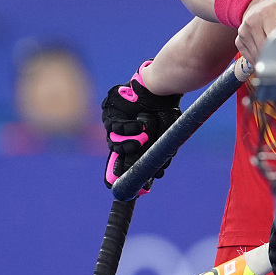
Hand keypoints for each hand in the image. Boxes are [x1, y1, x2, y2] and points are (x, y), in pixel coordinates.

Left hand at [100, 69, 180, 188]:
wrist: (163, 89)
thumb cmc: (166, 111)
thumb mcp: (165, 136)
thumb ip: (160, 153)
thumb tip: (158, 174)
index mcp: (133, 140)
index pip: (124, 160)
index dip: (121, 172)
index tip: (119, 185)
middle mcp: (121, 134)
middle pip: (115, 155)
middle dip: (122, 165)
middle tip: (128, 172)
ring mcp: (114, 123)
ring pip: (113, 143)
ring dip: (127, 145)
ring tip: (141, 142)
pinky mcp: (109, 111)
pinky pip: (113, 127)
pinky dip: (128, 129)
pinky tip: (141, 126)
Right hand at [237, 0, 275, 64]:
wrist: (257, 4)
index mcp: (267, 14)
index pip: (273, 37)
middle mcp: (253, 22)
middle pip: (263, 48)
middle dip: (274, 57)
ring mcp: (243, 31)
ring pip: (256, 54)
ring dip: (266, 61)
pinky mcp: (239, 39)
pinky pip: (248, 56)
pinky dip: (257, 61)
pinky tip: (265, 58)